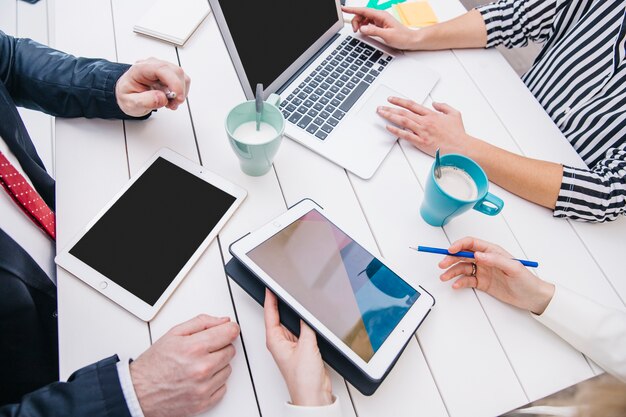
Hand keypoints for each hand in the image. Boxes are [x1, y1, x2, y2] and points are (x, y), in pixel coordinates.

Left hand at [116, 57, 190, 116]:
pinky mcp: (169, 75)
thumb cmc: (127, 95)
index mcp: (141, 68)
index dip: (174, 83)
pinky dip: (180, 92)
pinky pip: (182, 81)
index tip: (177, 97)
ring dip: (180, 92)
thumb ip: (145, 101)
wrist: (126, 94)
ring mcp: (162, 69)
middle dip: (179, 90)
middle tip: (173, 104)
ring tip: (170, 103)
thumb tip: (162, 98)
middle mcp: (153, 65)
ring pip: (181, 76)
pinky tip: (170, 99)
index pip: (163, 69)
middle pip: (176, 71)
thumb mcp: (130, 103)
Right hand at [130, 314, 239, 416]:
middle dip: (220, 347)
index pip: (230, 332)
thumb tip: (223, 321)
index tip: (227, 329)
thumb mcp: (174, 333)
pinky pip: (223, 387)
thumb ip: (202, 322)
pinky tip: (200, 378)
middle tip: (204, 349)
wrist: (139, 392)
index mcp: (195, 348)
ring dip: (218, 365)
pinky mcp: (204, 402)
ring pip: (228, 369)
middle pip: (231, 350)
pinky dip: (214, 382)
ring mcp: (204, 387)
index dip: (229, 329)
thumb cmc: (154, 364)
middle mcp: (202, 368)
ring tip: (199, 364)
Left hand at [264, 289, 332, 406]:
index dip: (270, 299)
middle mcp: (280, 342)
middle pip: (280, 316)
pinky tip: (310, 319)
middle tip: (286, 288)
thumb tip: (305, 311)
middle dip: (283, 303)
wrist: (314, 395)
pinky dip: (306, 324)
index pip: (270, 314)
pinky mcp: (302, 349)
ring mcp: (291, 345)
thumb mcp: (306, 346)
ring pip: (293, 323)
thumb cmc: (303, 379)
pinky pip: (303, 330)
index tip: (270, 286)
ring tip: (299, 301)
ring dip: (297, 315)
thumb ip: (307, 325)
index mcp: (274, 340)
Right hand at [342, 6, 416, 49]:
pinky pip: (368, 23)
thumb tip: (362, 28)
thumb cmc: (402, 37)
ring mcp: (379, 20)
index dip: (352, 9)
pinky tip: (364, 31)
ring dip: (359, 24)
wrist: (410, 40)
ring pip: (364, 19)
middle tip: (355, 30)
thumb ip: (374, 31)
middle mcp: (379, 16)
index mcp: (381, 16)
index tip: (344, 9)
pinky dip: (363, 27)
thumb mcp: (387, 35)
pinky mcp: (379, 25)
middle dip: (356, 20)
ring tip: (359, 31)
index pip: (363, 11)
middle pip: (362, 14)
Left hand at [377, 98, 472, 156]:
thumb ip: (444, 106)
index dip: (400, 101)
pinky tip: (388, 127)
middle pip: (404, 112)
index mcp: (432, 115)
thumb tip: (435, 103)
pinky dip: (396, 131)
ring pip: (403, 121)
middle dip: (390, 108)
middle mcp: (425, 122)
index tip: (391, 99)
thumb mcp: (454, 114)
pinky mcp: (421, 142)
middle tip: (381, 107)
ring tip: (381, 113)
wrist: (461, 148)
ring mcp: (422, 132)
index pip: (412, 105)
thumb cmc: (458, 134)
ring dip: (390, 116)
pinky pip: (406, 135)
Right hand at [439, 237, 554, 314]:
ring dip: (452, 271)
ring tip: (444, 277)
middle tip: (442, 264)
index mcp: (493, 251)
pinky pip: (467, 280)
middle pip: (463, 255)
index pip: (472, 244)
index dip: (459, 245)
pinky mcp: (482, 283)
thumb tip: (478, 254)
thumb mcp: (513, 268)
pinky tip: (456, 285)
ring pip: (462, 268)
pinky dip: (459, 282)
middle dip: (451, 258)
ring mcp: (483, 271)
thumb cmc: (527, 280)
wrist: (532, 298)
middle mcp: (486, 260)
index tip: (451, 250)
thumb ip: (495, 259)